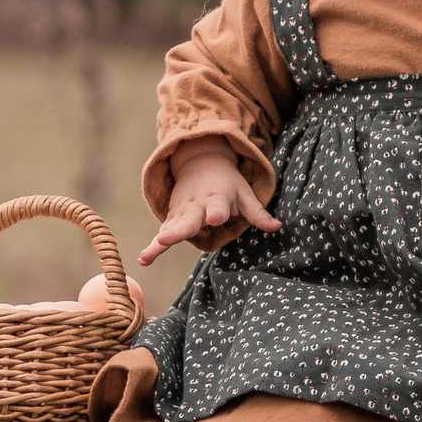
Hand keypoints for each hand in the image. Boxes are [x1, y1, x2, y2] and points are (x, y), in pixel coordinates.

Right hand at [140, 142, 279, 264]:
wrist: (200, 162)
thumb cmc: (228, 183)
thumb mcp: (244, 194)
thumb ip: (258, 213)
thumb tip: (278, 227)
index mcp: (216, 198)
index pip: (217, 207)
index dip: (216, 213)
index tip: (215, 219)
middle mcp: (196, 205)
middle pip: (187, 220)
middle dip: (178, 231)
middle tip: (166, 239)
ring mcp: (181, 212)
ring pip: (170, 228)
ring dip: (159, 242)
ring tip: (147, 256)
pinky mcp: (172, 218)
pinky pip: (163, 233)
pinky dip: (153, 246)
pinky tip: (143, 260)